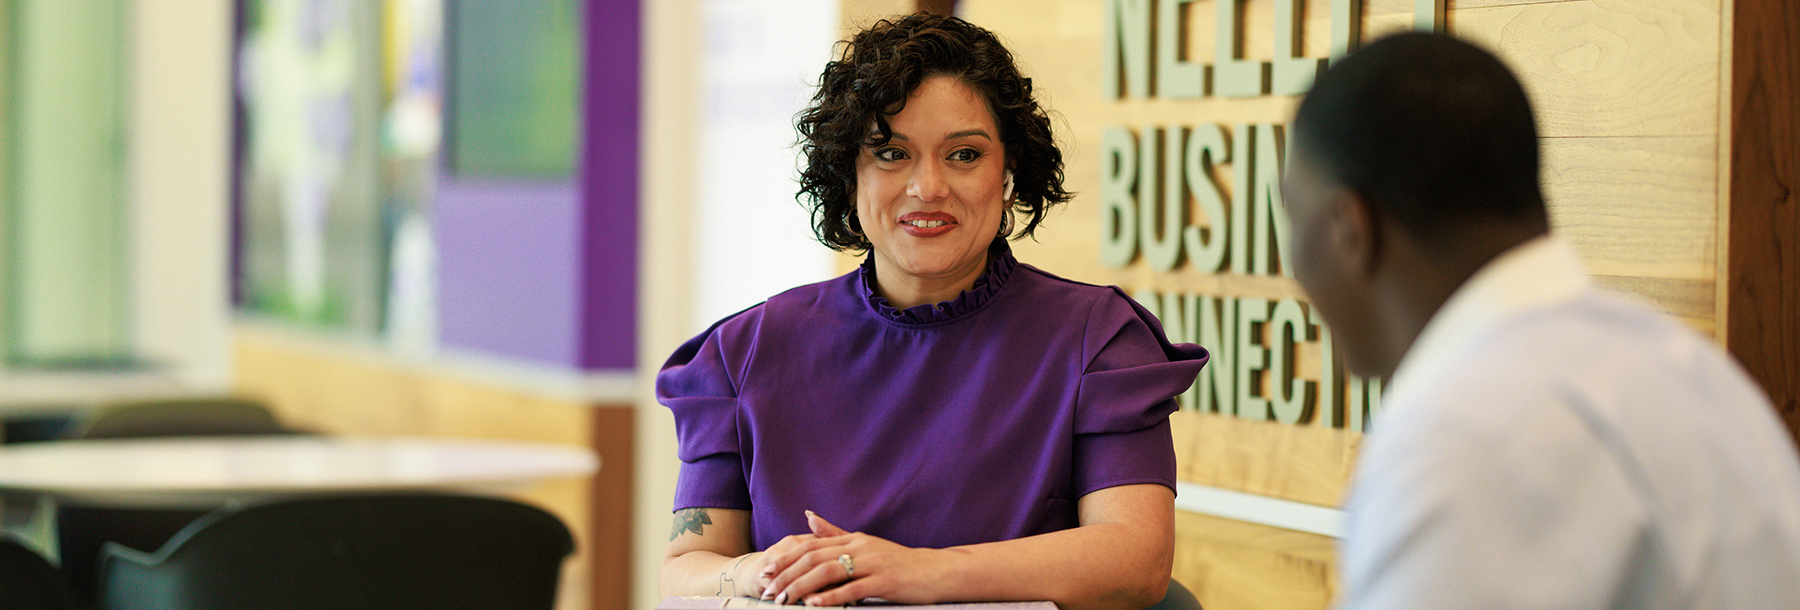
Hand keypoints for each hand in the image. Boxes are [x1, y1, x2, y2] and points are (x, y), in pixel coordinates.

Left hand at [760, 510, 959, 605]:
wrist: (935, 572)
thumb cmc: (898, 562)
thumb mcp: (865, 544)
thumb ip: (836, 533)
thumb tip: (809, 516)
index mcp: (853, 539)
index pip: (811, 545)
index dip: (786, 558)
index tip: (766, 571)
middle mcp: (860, 547)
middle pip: (814, 558)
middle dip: (787, 575)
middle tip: (768, 591)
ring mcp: (873, 563)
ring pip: (828, 572)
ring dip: (802, 587)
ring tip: (785, 601)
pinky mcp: (884, 582)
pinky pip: (853, 589)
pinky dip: (831, 597)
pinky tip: (814, 605)